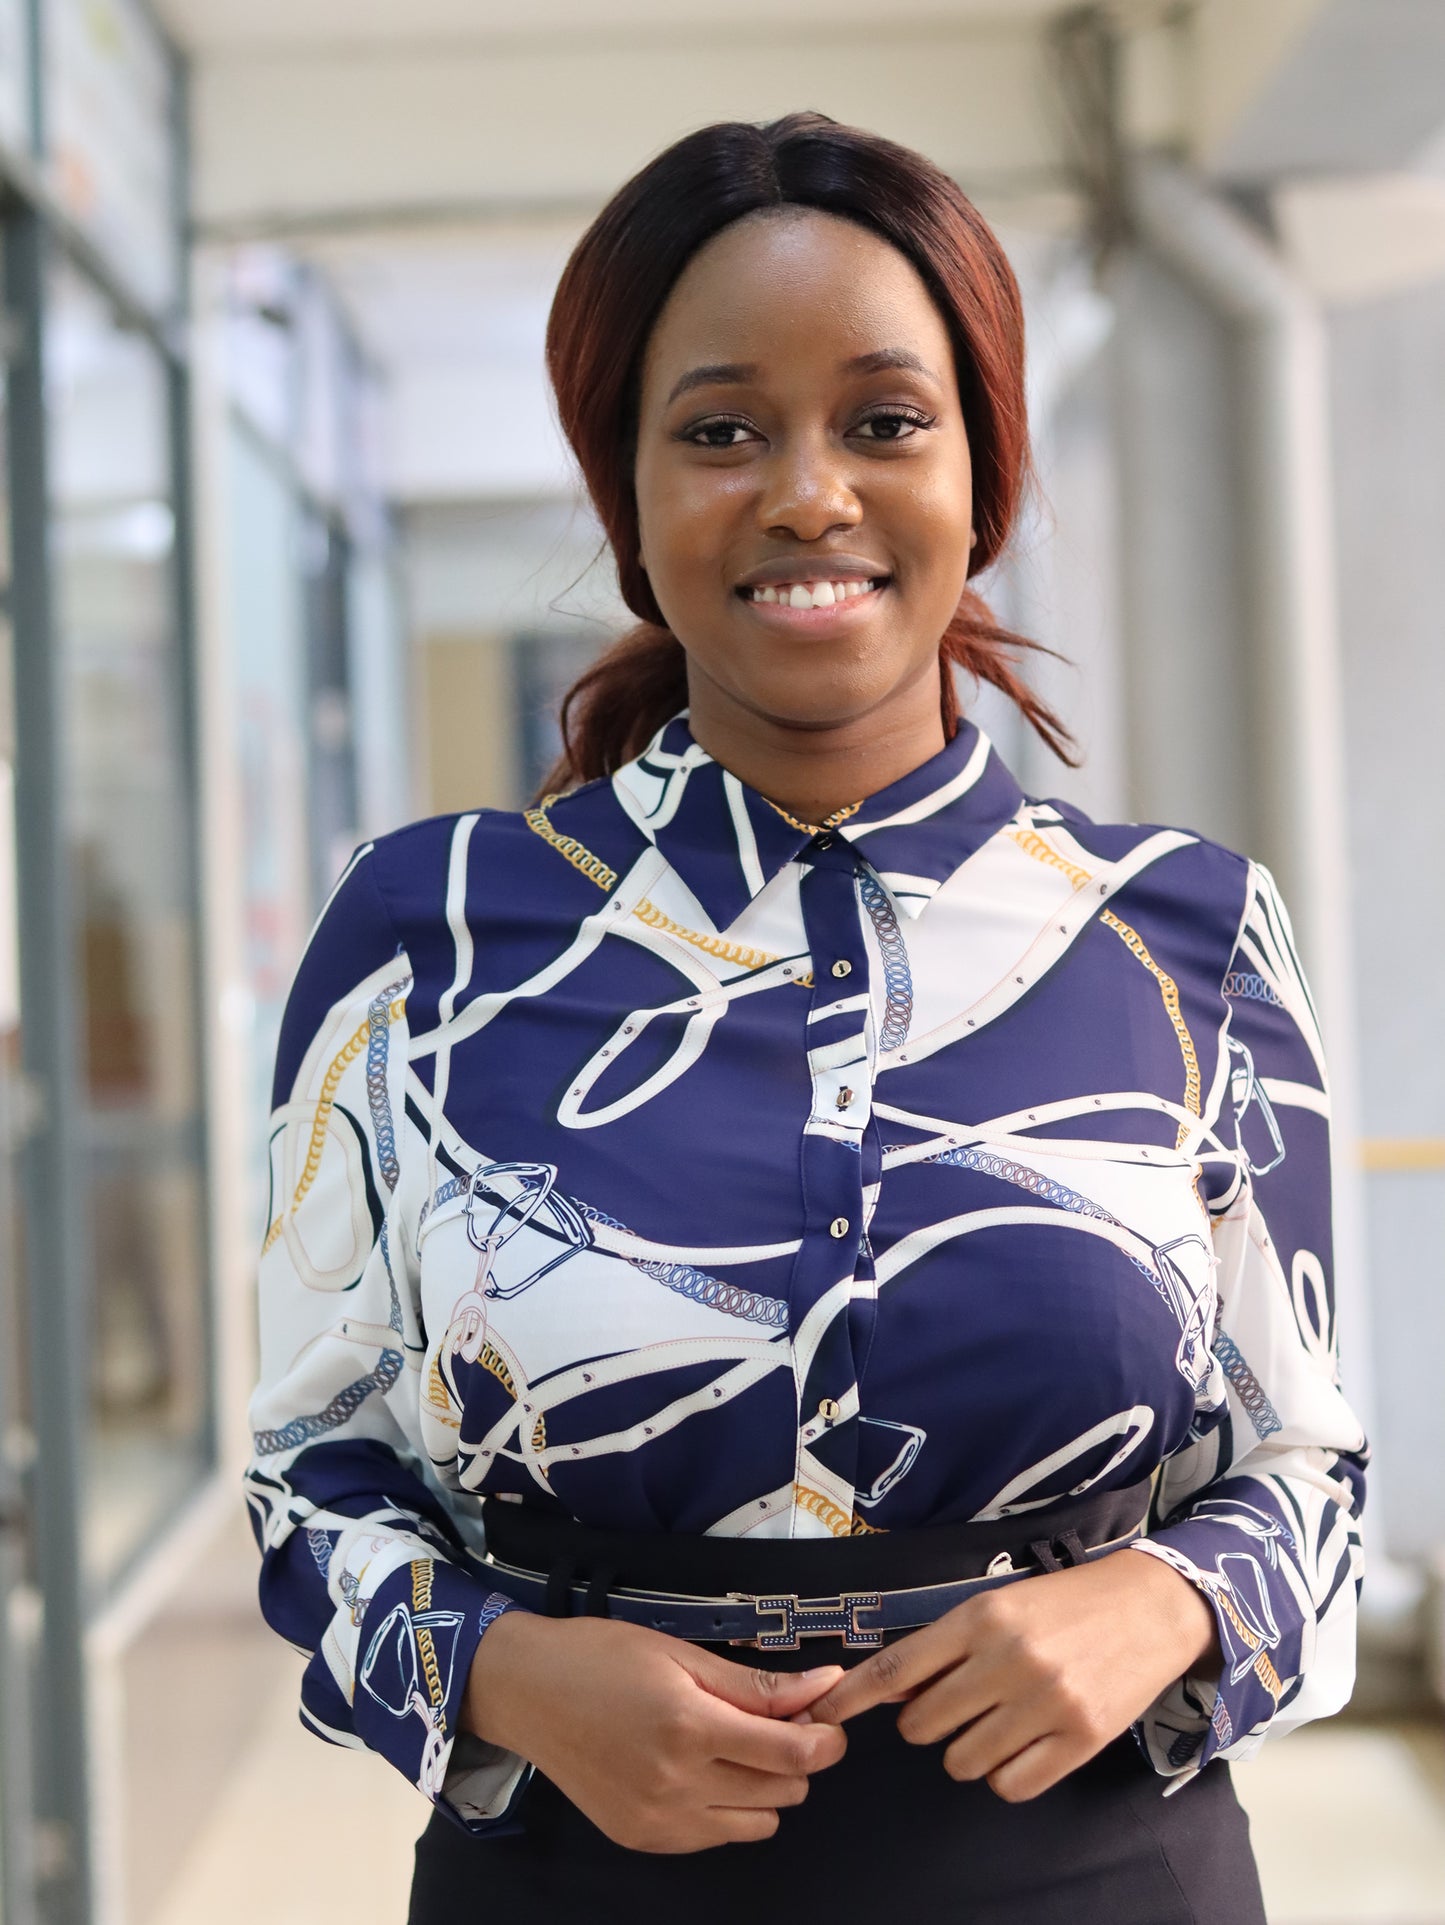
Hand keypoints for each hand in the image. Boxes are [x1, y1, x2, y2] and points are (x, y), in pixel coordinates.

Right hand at [464, 1611, 847, 1851]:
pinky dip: (725, 1808)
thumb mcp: (682, 1656)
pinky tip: (699, 1770)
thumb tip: (825, 1686)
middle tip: (774, 1722)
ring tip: (733, 1747)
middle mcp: (677, 1786)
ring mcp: (658, 1822)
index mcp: (690, 1728)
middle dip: (793, 1757)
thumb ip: (756, 1683)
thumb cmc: (603, 1658)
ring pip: (757, 1823)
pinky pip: (715, 1836)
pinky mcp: (643, 1840)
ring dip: (763, 1788)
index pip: (791, 1754)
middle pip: (783, 1791)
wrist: (528, 1693)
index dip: (825, 1739)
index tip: (828, 1721)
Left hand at [798, 1547, 1218, 1801]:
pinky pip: (1009, 1785)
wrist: (1150, 1607)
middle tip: (956, 1706)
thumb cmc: (1065, 1604)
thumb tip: (896, 1693)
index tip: (824, 1716)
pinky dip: (1005, 1774)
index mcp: (981, 1617)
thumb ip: (948, 1644)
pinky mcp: (1079, 1740)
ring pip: (962, 1761)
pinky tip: (1022, 1744)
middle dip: (927, 1722)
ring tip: (996, 1721)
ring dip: (966, 1750)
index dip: (853, 1696)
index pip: (897, 1667)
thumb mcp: (1000, 1604)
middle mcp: (1008, 1659)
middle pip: (923, 1724)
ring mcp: (1045, 1703)